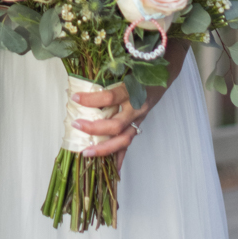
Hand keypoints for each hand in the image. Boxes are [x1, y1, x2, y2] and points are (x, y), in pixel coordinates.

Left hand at [74, 39, 187, 170]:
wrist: (162, 76)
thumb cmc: (140, 69)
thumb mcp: (125, 67)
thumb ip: (107, 74)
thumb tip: (82, 80)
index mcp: (132, 91)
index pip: (109, 97)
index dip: (92, 99)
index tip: (75, 98)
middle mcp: (136, 108)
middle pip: (116, 125)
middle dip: (95, 129)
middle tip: (76, 124)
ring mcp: (138, 121)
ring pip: (123, 141)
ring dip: (104, 149)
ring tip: (86, 153)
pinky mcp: (138, 127)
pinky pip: (128, 146)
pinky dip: (119, 158)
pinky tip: (111, 171)